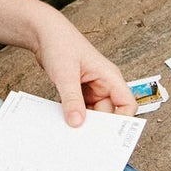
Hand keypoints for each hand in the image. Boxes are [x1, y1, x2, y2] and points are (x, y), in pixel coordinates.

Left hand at [31, 8, 135, 125]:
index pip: (127, 104)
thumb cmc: (60, 43)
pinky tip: (63, 121)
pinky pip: (80, 109)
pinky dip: (73, 115)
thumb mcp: (66, 74)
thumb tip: (77, 123)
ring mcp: (91, 88)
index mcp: (109, 76)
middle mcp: (103, 84)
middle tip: (83, 138)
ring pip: (93, 113)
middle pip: (108, 113)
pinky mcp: (78, 90)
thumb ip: (72, 99)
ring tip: (70, 131)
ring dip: (83, 121)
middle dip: (97, 125)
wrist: (43, 32)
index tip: (108, 134)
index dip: (122, 120)